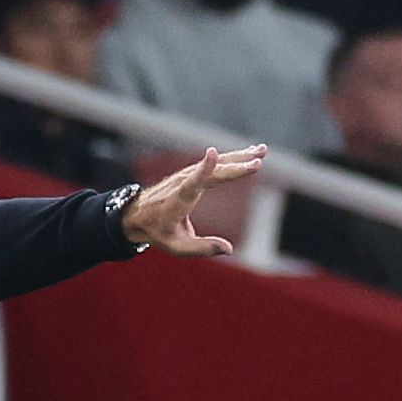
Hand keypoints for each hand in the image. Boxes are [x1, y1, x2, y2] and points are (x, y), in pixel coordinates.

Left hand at [121, 145, 269, 258]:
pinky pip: (215, 164)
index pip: (192, 183)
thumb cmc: (159, 233)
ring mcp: (188, 175)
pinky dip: (233, 158)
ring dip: (239, 157)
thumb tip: (229, 249)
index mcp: (178, 201)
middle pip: (213, 172)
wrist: (138, 215)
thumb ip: (202, 248)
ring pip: (216, 164)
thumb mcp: (177, 247)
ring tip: (262, 151)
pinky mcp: (193, 172)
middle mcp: (183, 183)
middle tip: (258, 161)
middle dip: (235, 166)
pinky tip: (249, 154)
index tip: (212, 153)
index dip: (203, 169)